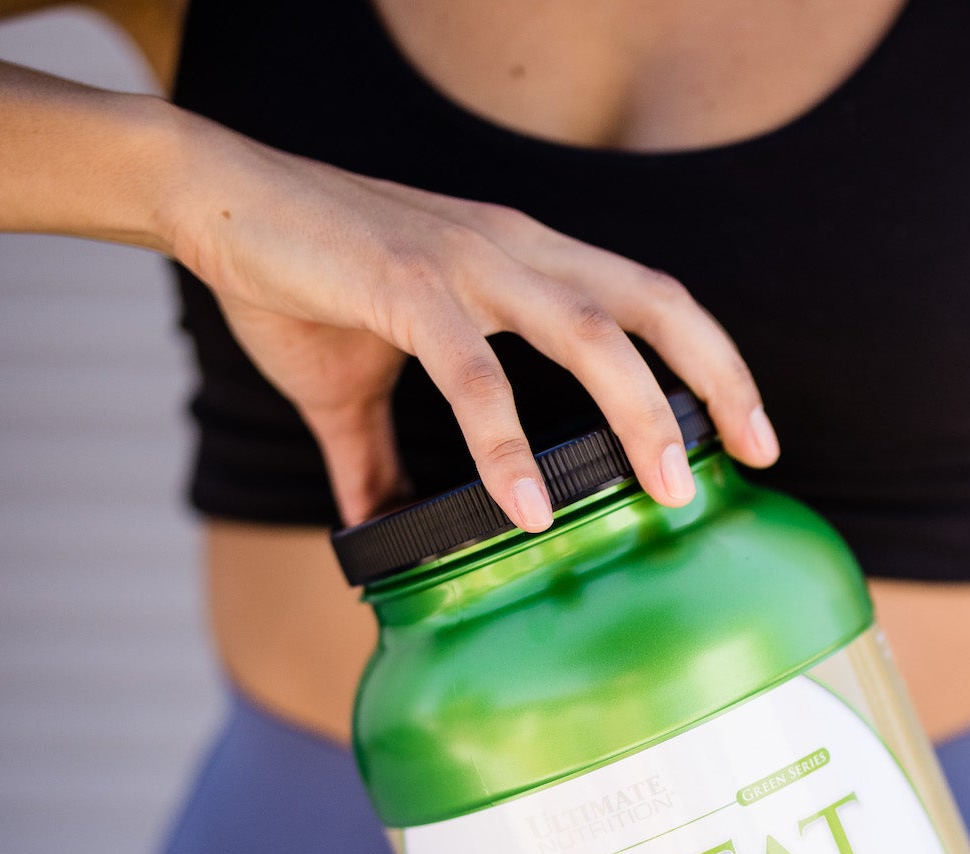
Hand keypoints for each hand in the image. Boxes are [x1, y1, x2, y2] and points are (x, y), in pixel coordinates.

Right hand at [169, 116, 779, 525]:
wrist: (214, 199)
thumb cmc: (300, 280)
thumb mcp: (357, 392)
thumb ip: (379, 464)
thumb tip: (377, 537)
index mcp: (526, 263)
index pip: (649, 302)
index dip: (711, 362)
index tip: (751, 433)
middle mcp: (518, 250)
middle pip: (654, 304)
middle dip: (717, 379)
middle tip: (756, 455)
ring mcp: (468, 262)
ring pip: (590, 332)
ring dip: (639, 413)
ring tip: (666, 493)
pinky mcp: (405, 286)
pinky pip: (474, 371)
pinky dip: (505, 442)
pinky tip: (525, 506)